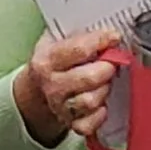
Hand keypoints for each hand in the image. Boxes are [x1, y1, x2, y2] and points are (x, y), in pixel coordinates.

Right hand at [12, 26, 121, 148]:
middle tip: (111, 61)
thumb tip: (105, 25)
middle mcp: (52, 85)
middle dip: (107, 67)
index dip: (102, 41)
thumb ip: (77, 32)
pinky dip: (100, 114)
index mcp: (46, 60)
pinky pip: (90, 124)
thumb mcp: (55, 38)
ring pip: (91, 101)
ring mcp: (61, 107)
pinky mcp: (70, 123)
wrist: (36, 89)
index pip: (79, 49)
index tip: (114, 36)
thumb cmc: (52, 60)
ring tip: (104, 81)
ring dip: (104, 89)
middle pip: (89, 78)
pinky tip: (101, 103)